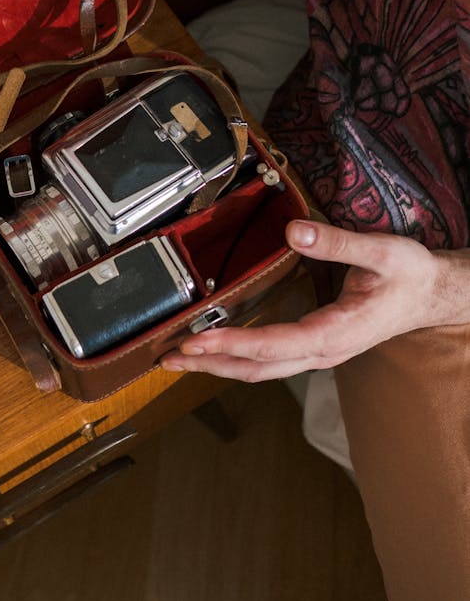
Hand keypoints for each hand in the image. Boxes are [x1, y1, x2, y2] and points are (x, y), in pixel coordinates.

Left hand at [161, 220, 469, 380]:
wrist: (433, 295)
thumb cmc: (410, 275)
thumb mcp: (382, 252)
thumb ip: (336, 243)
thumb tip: (294, 232)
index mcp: (335, 333)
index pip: (272, 345)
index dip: (232, 343)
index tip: (197, 339)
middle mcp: (322, 351)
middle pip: (257, 367)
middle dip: (210, 364)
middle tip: (168, 357)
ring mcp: (317, 352)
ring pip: (260, 369)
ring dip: (218, 365)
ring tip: (178, 359)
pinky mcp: (314, 345)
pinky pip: (269, 359)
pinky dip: (236, 357)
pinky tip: (214, 349)